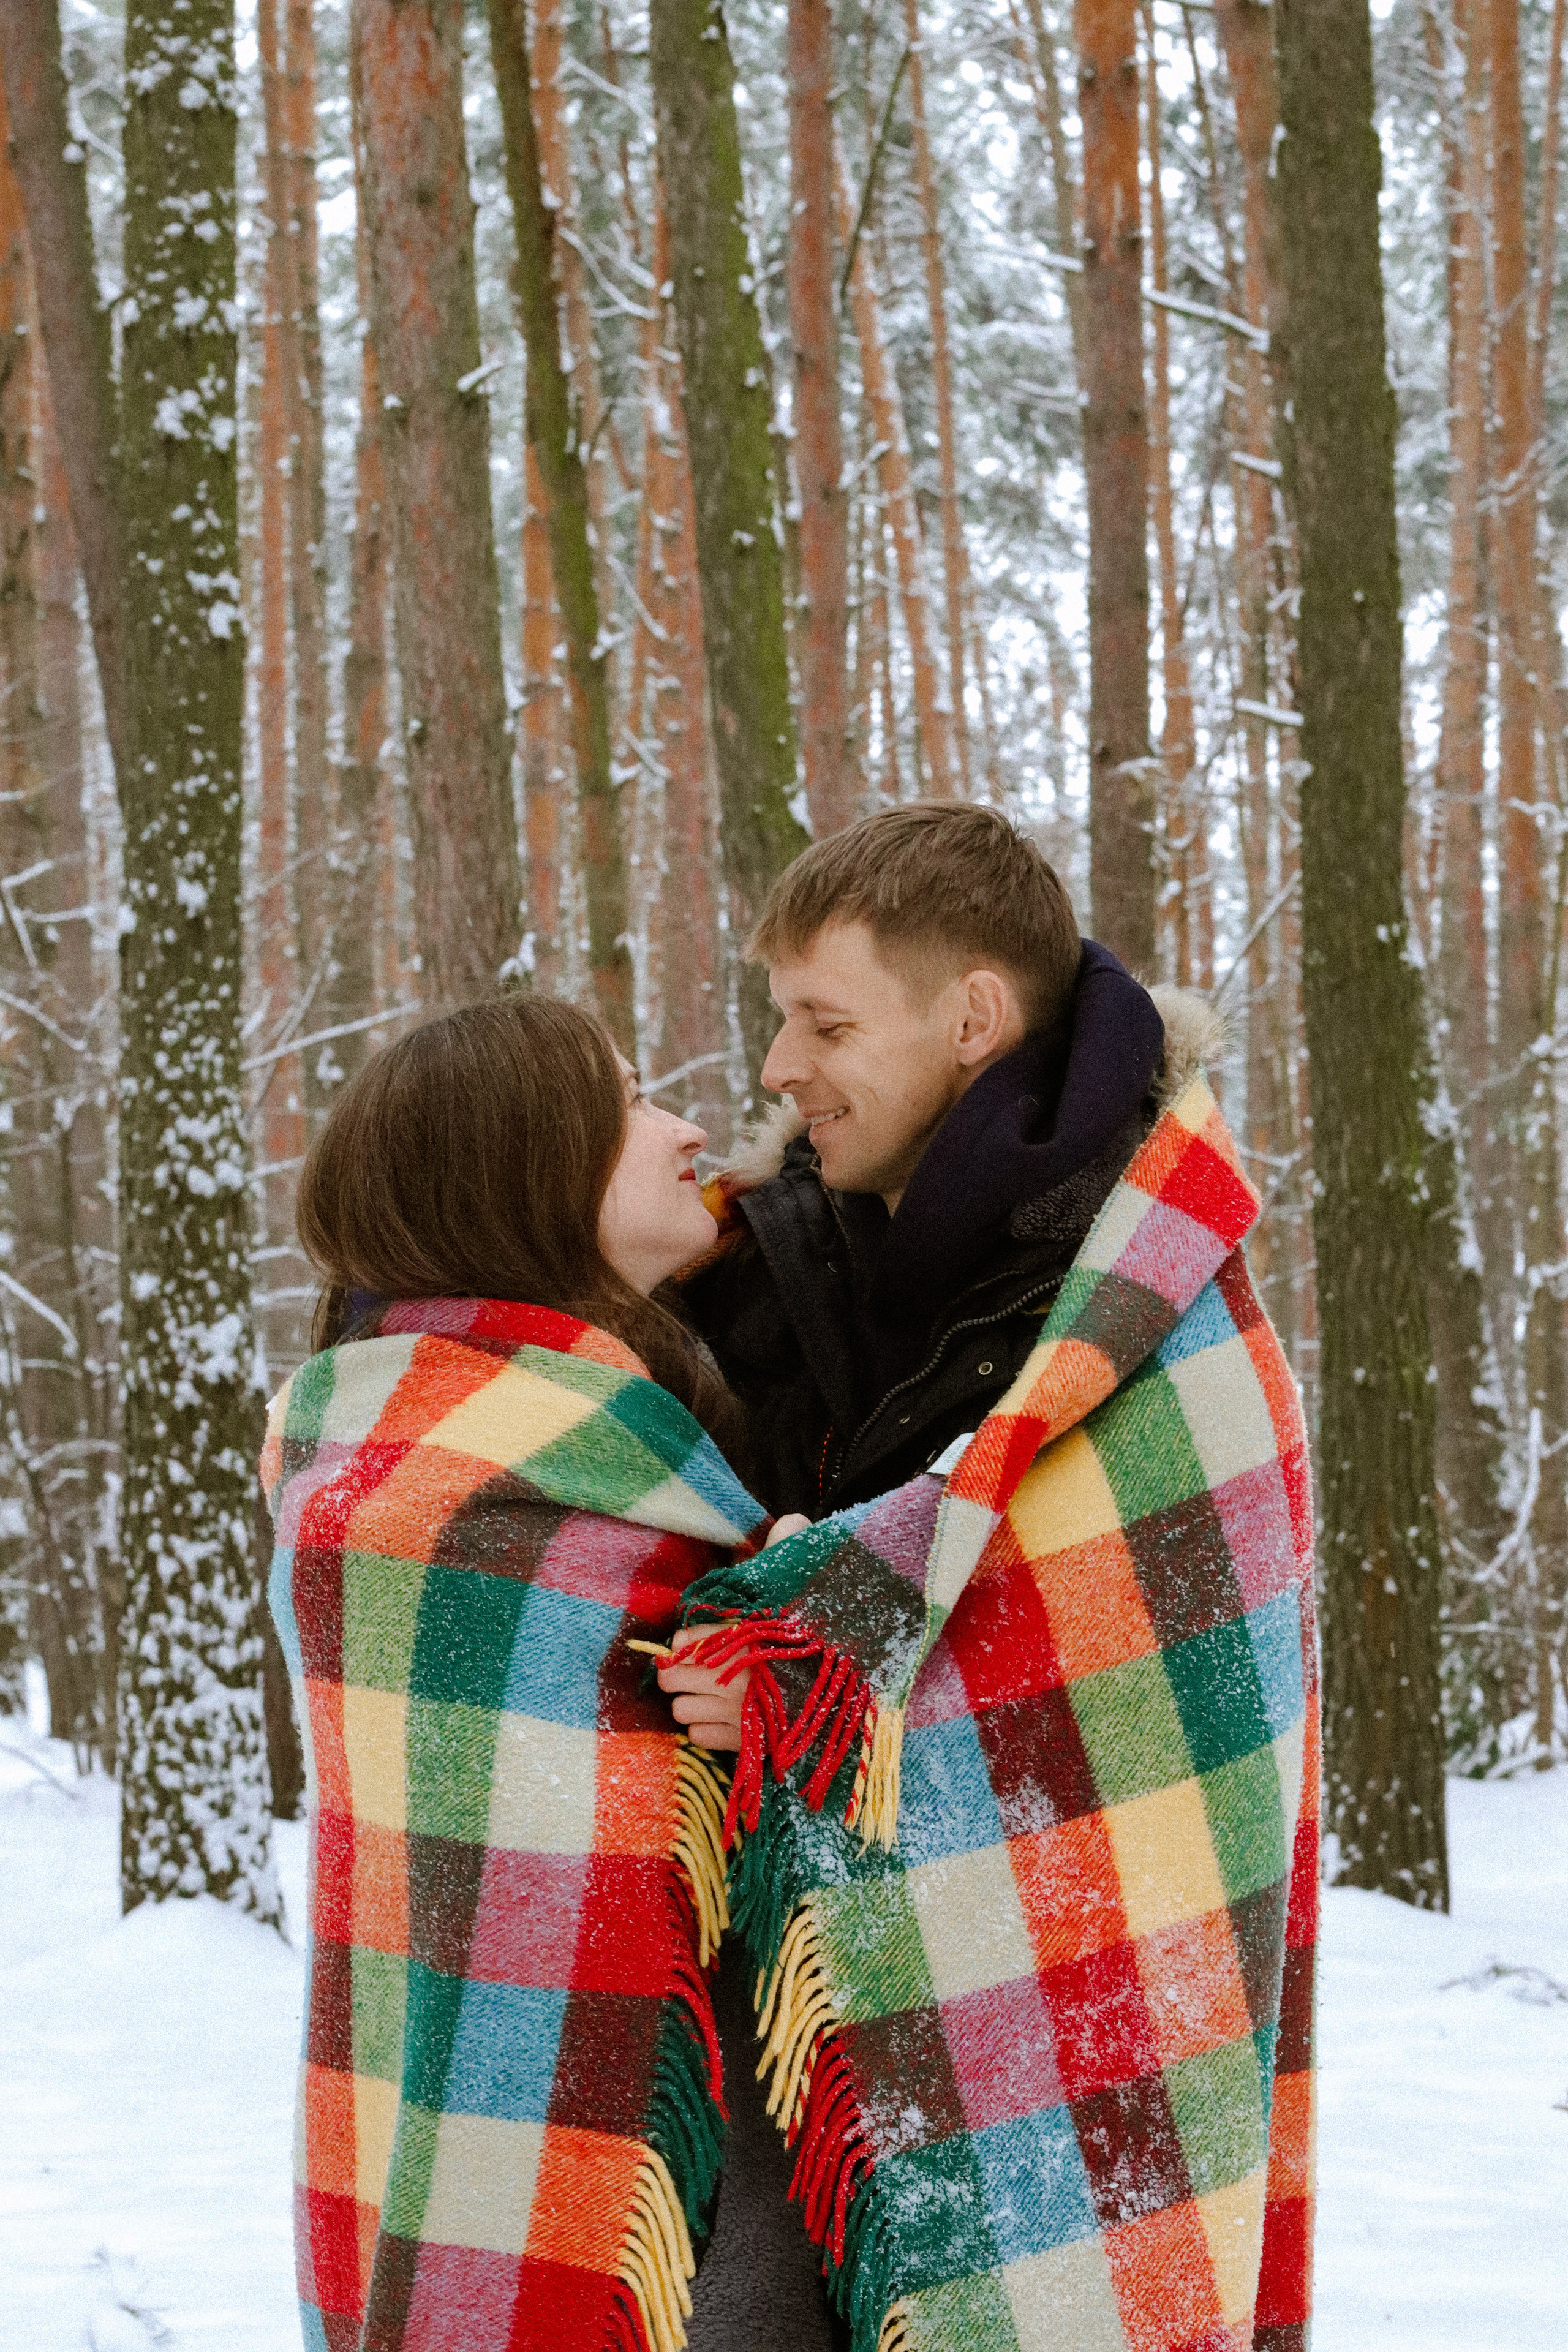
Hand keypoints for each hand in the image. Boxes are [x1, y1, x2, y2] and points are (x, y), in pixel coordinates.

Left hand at [657, 1515, 810, 1746]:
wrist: (846, 1694)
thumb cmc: (818, 1635)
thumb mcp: (802, 1589)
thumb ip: (789, 1551)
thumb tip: (794, 1520)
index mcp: (735, 1636)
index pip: (680, 1641)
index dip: (688, 1641)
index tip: (704, 1641)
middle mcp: (727, 1675)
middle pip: (668, 1678)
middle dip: (681, 1673)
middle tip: (701, 1669)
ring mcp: (732, 1711)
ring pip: (681, 1710)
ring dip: (694, 1703)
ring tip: (716, 1695)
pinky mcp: (742, 1741)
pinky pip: (699, 1737)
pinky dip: (708, 1730)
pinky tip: (728, 1719)